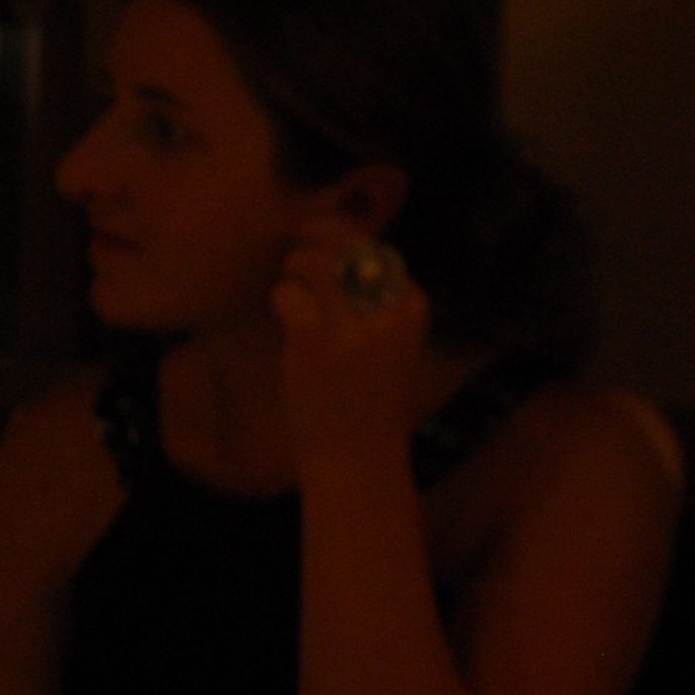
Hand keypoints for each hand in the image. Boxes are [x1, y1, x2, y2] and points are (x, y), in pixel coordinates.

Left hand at [271, 219, 431, 478]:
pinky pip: (289, 293)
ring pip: (316, 262)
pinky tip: (282, 311)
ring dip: (295, 264)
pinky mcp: (316, 344)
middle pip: (349, 245)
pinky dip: (281, 295)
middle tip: (296, 244)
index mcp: (413, 308)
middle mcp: (389, 313)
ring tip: (289, 279)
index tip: (322, 237)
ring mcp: (353, 328)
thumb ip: (377, 302)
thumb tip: (339, 253)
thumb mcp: (392, 345)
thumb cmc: (370, 403)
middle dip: (316, 235)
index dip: (345, 236)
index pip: (379, 249)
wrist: (358, 459)